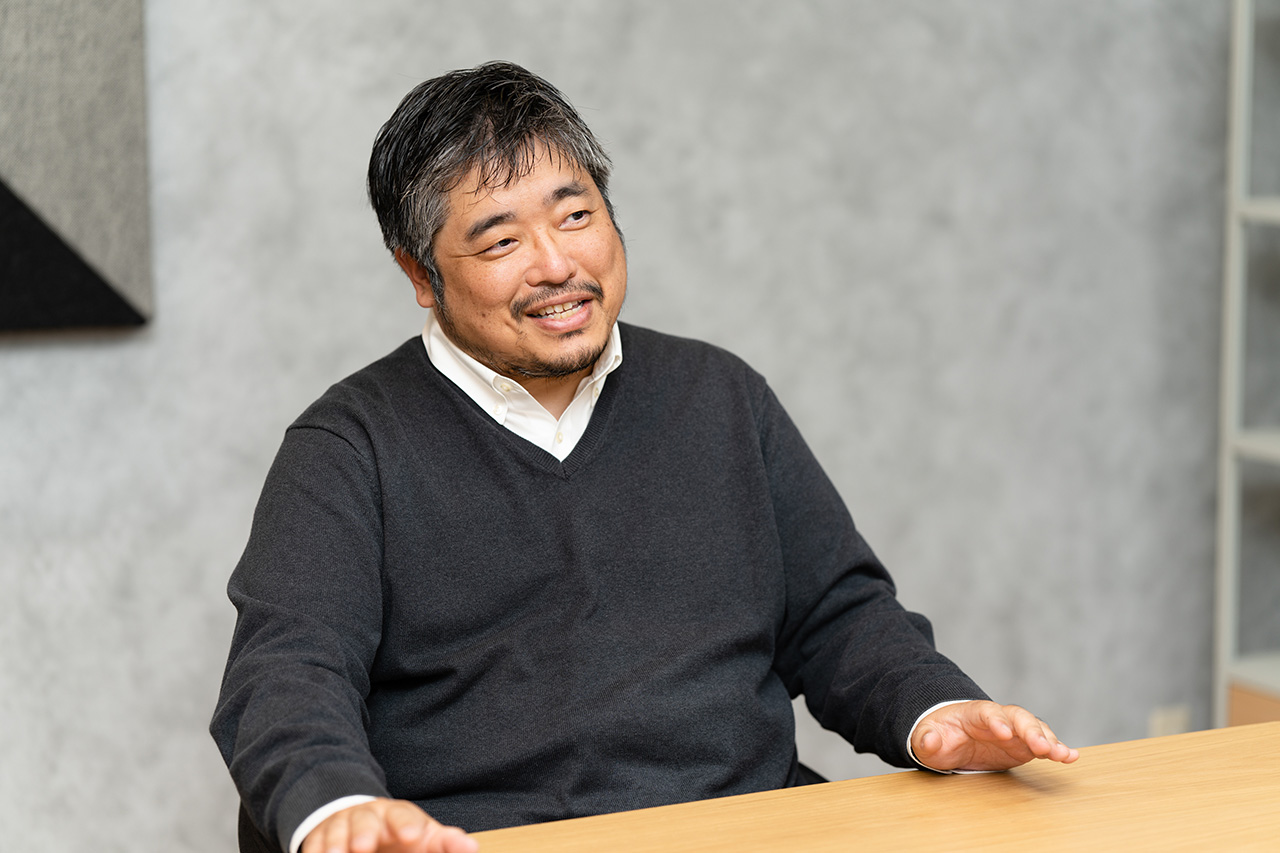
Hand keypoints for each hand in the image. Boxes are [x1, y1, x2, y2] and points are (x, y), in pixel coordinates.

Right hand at [301, 798, 477, 852]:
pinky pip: (315, 845)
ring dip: (336, 845)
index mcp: (397, 814)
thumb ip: (446, 844)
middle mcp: (368, 816)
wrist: (362, 823)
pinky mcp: (320, 839)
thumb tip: (471, 848)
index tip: (413, 837)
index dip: (406, 824)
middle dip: (364, 832)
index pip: (402, 815)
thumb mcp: (425, 838)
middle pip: (365, 819)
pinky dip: (317, 852)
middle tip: (364, 848)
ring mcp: (342, 825)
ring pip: (336, 831)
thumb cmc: (400, 834)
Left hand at [911, 701, 1079, 771]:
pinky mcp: (1023, 746)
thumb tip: (929, 741)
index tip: (1004, 733)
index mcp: (973, 713)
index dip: (996, 720)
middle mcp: (998, 718)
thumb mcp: (926, 739)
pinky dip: (1057, 749)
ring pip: (1035, 729)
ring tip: (1063, 755)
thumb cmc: (938, 736)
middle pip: (1018, 717)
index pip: (987, 712)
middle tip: (1042, 747)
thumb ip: (926, 739)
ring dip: (1049, 740)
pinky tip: (1071, 757)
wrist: (949, 738)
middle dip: (1030, 731)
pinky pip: (1043, 745)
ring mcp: (1014, 731)